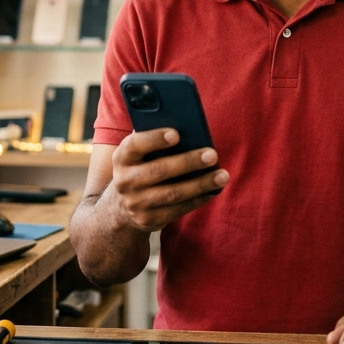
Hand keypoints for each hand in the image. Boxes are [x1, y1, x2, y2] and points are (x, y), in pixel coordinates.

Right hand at [104, 128, 227, 232]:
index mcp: (122, 157)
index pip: (135, 145)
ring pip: (172, 193)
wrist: (121, 207)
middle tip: (212, 154)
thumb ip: (153, 137)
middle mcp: (125, 181)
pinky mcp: (148, 220)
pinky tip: (214, 190)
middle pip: (159, 171)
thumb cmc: (140, 167)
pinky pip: (178, 210)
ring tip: (222, 175)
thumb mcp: (137, 153)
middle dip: (188, 162)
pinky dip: (198, 199)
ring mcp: (136, 204)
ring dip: (200, 184)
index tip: (177, 134)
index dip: (154, 139)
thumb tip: (184, 123)